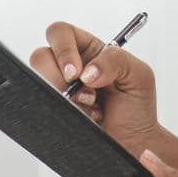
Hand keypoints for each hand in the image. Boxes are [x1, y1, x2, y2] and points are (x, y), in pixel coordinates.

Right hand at [30, 20, 177, 176]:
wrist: (133, 143)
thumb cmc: (137, 108)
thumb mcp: (139, 75)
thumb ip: (116, 60)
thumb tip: (88, 70)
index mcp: (89, 49)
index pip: (62, 33)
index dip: (63, 49)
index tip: (77, 73)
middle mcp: (70, 66)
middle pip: (41, 56)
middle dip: (58, 77)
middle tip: (83, 94)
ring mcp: (59, 88)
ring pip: (38, 80)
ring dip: (64, 96)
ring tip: (90, 106)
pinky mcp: (54, 108)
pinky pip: (42, 104)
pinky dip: (63, 112)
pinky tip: (85, 117)